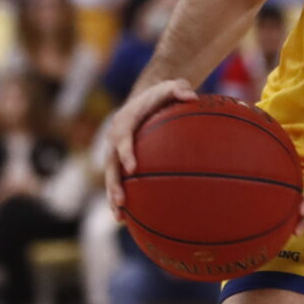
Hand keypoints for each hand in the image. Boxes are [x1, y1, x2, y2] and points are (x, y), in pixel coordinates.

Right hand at [103, 78, 196, 216]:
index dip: (126, 153)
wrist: (145, 96)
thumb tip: (192, 96)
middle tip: (121, 201)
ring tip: (119, 217)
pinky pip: (117, 179)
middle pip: (111, 163)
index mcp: (126, 119)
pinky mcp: (119, 159)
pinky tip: (126, 218)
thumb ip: (179, 89)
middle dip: (114, 183)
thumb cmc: (162, 94)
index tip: (132, 169)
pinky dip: (118, 197)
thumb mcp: (172, 85)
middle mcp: (115, 136)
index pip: (123, 137)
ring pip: (111, 176)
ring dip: (113, 196)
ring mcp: (114, 150)